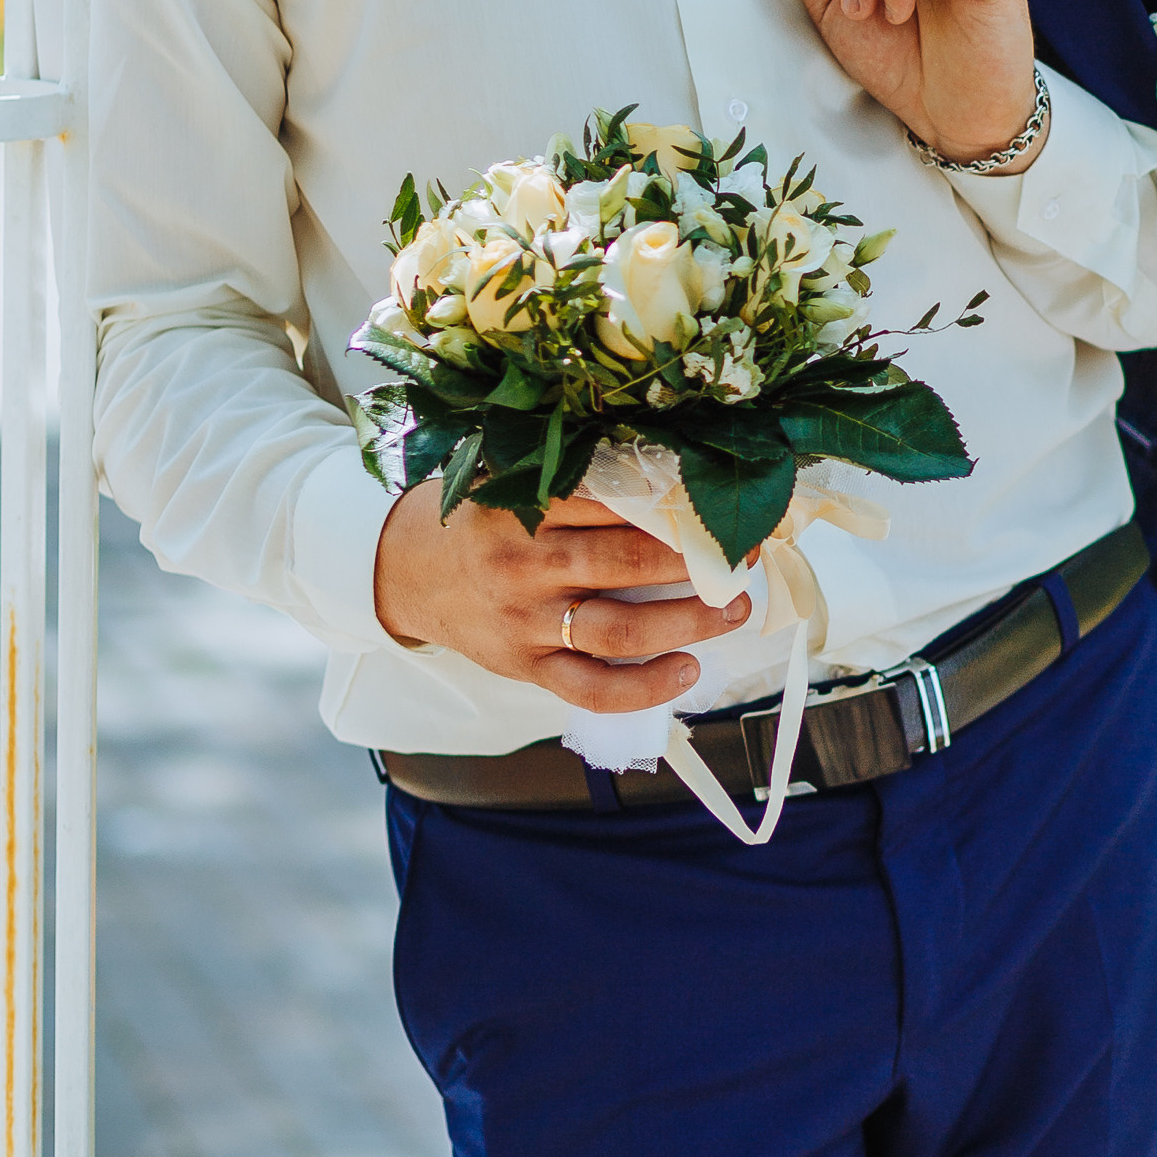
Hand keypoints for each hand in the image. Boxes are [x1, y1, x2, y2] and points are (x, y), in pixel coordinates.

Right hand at [372, 486, 751, 709]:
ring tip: (733, 609)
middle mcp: (528, 564)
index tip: (727, 500)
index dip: (679, 502)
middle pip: (627, 561)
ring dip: (688, 621)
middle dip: (698, 560)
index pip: (616, 500)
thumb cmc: (481, 519)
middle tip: (744, 553)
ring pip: (620, 628)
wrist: (411, 572)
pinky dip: (644, 687)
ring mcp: (529, 621)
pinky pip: (592, 688)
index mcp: (527, 506)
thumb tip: (669, 469)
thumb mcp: (513, 479)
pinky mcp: (529, 666)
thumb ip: (577, 476)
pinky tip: (686, 671)